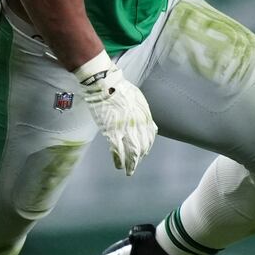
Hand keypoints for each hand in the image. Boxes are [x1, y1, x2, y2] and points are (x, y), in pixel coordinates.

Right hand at [75, 53, 157, 175]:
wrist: (104, 84)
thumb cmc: (118, 87)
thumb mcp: (137, 98)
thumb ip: (142, 112)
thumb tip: (146, 122)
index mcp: (145, 116)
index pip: (150, 137)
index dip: (147, 147)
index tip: (143, 152)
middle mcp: (138, 125)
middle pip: (142, 147)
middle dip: (138, 159)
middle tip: (134, 166)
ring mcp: (125, 129)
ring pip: (131, 152)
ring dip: (130, 164)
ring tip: (127, 170)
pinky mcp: (111, 132)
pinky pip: (117, 150)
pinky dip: (118, 160)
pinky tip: (117, 165)